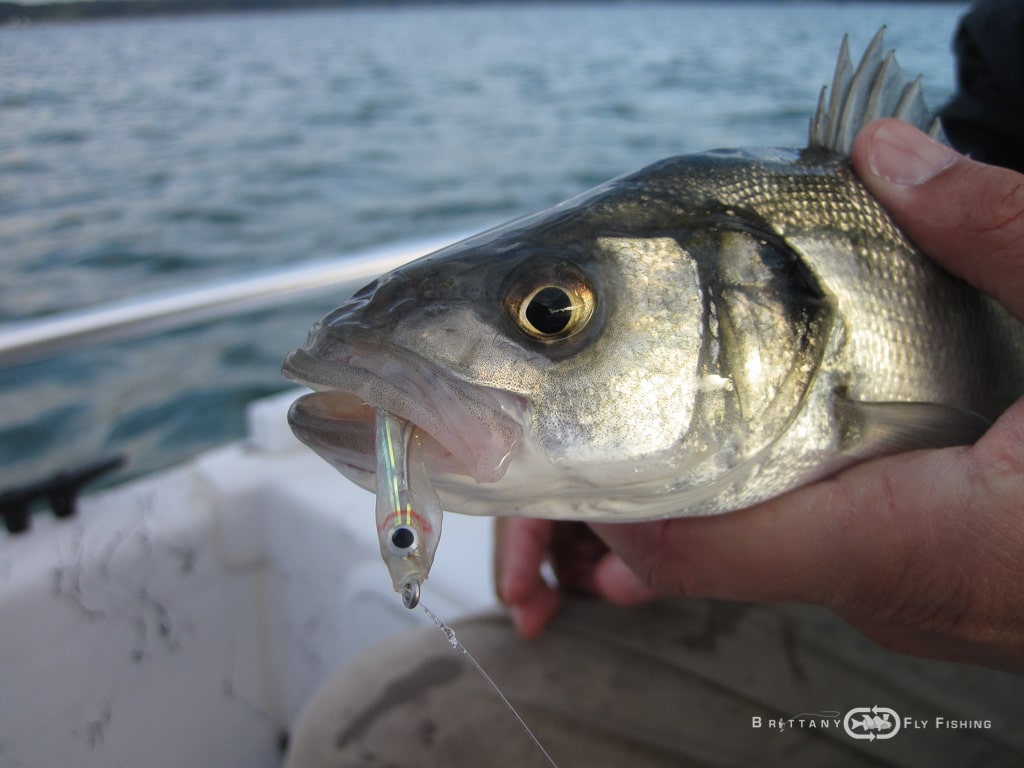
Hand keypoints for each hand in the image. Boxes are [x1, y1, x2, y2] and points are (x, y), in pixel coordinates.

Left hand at [496, 119, 1023, 672]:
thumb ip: (1003, 234)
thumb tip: (895, 158)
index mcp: (914, 538)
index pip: (707, 542)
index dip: (612, 500)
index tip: (550, 453)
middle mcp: (889, 588)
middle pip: (706, 556)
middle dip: (623, 505)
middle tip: (562, 447)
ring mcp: (903, 596)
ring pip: (751, 557)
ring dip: (675, 512)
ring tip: (608, 469)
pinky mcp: (921, 585)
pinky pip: (801, 553)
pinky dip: (744, 514)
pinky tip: (720, 474)